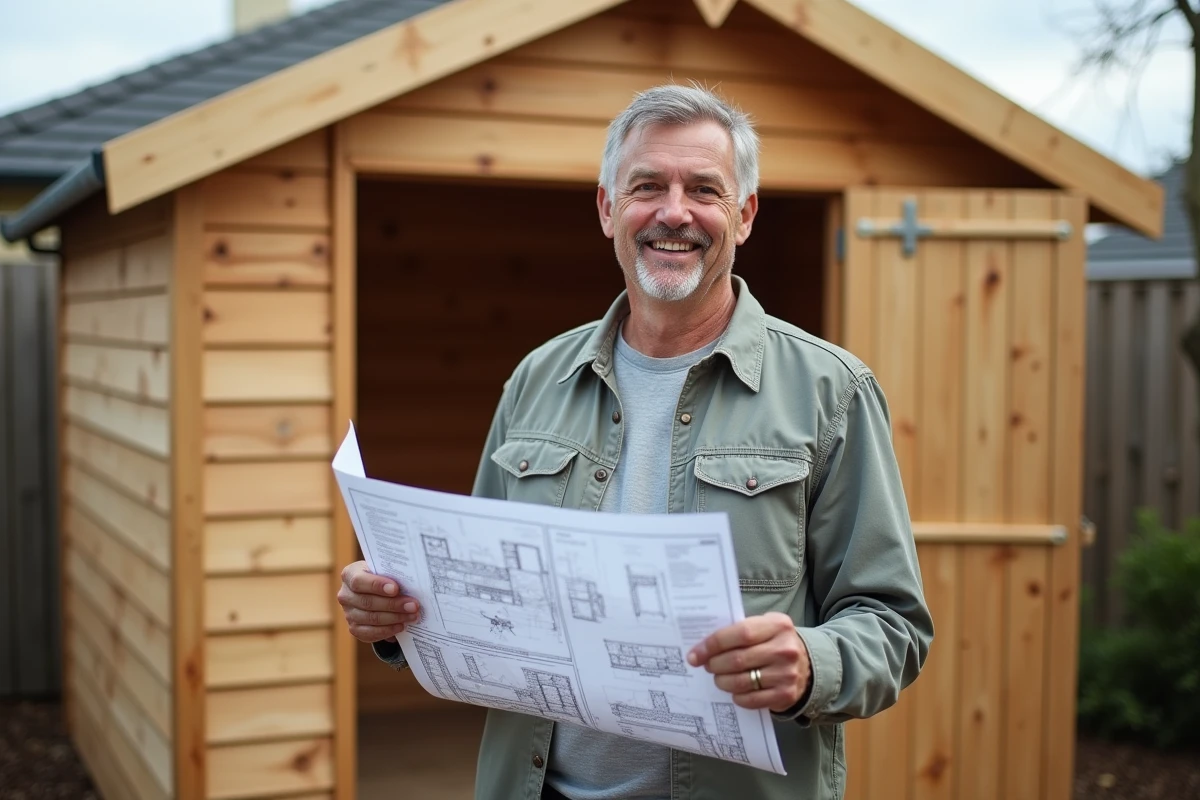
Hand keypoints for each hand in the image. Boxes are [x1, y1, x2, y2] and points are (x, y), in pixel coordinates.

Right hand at [337, 561, 421, 643]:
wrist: (375, 591)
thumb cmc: (383, 577)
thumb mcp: (384, 570)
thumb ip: (392, 574)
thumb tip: (412, 585)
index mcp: (350, 575)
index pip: (359, 581)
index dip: (377, 585)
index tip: (396, 589)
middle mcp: (345, 595)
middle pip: (368, 602)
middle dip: (393, 605)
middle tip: (413, 605)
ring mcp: (348, 614)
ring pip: (371, 619)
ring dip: (394, 618)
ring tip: (412, 616)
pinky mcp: (354, 629)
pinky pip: (370, 633)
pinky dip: (388, 630)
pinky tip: (401, 626)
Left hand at [687, 612, 811, 712]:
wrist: (807, 665)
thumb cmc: (775, 643)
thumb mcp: (765, 627)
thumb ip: (740, 630)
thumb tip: (703, 645)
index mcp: (778, 625)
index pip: (740, 633)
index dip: (713, 644)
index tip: (696, 653)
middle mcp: (785, 649)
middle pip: (737, 659)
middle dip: (714, 664)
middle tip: (706, 666)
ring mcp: (787, 674)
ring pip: (741, 681)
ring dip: (722, 681)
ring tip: (718, 678)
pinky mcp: (786, 695)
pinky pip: (751, 699)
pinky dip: (737, 696)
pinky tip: (735, 691)